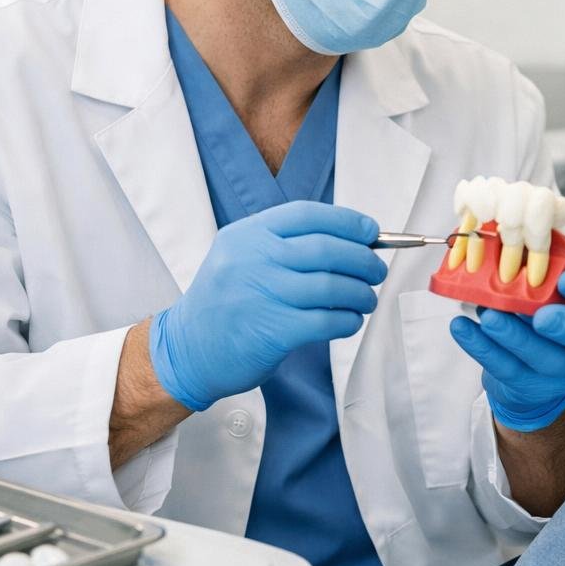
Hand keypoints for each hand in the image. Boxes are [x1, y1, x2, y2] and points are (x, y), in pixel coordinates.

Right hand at [149, 201, 385, 410]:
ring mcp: (262, 294)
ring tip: (366, 299)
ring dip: (360, 293)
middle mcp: (253, 259)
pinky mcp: (273, 331)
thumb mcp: (241, 257)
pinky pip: (327, 320)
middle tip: (376, 270)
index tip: (371, 231)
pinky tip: (350, 321)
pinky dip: (348, 320)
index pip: (307, 215)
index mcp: (247, 235)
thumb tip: (352, 241)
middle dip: (363, 259)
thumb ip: (285, 245)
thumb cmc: (226, 302)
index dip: (347, 221)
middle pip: (327, 249)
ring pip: (332, 286)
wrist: (188, 350)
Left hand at [449, 267, 564, 431]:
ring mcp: (562, 370)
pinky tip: (463, 328)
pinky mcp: (528, 385)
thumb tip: (542, 220)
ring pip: (541, 357)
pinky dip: (481, 348)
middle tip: (541, 315)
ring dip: (513, 336)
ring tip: (489, 315)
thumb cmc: (555, 312)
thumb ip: (559, 260)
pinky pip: (505, 368)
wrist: (543, 370)